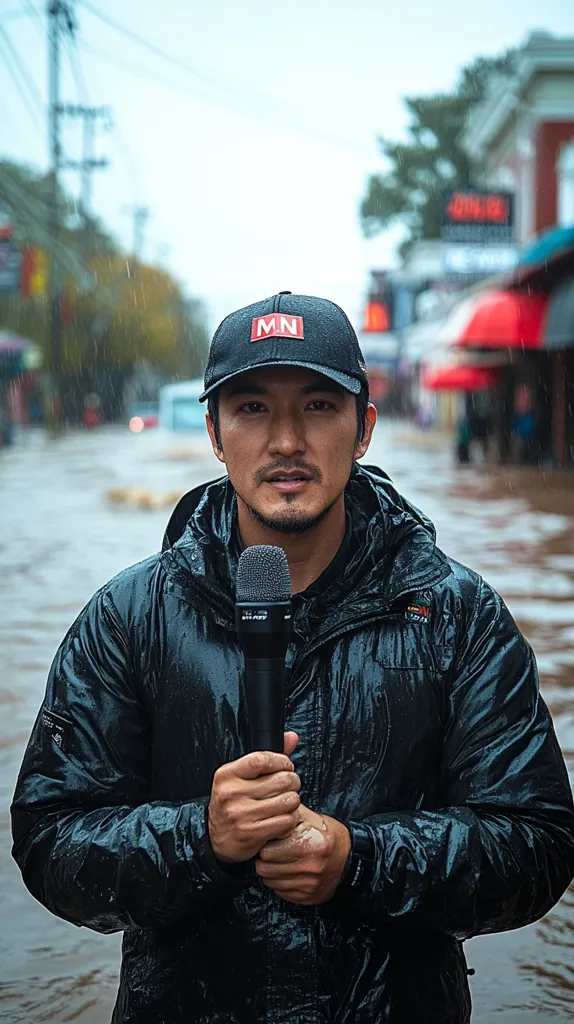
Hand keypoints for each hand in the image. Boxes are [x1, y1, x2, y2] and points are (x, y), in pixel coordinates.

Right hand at [208, 732, 300, 863]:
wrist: (215, 838)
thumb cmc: (232, 803)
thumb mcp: (240, 777)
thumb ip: (266, 757)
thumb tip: (291, 737)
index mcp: (227, 775)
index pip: (262, 759)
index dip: (281, 760)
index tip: (286, 765)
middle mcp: (232, 793)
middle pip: (282, 780)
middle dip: (293, 782)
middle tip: (289, 786)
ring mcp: (242, 814)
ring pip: (289, 800)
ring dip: (293, 802)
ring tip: (285, 803)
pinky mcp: (252, 833)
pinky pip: (287, 821)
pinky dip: (290, 819)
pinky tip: (281, 818)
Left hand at [255, 804, 350, 904]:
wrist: (350, 860)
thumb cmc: (329, 836)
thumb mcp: (313, 818)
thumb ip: (290, 812)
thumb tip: (270, 808)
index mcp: (308, 844)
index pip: (267, 851)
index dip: (265, 845)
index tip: (270, 842)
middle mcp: (309, 867)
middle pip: (265, 869)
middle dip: (264, 860)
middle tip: (271, 853)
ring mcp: (309, 884)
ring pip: (270, 882)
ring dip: (270, 872)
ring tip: (278, 862)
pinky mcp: (308, 896)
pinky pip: (281, 893)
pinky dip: (280, 883)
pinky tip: (287, 873)